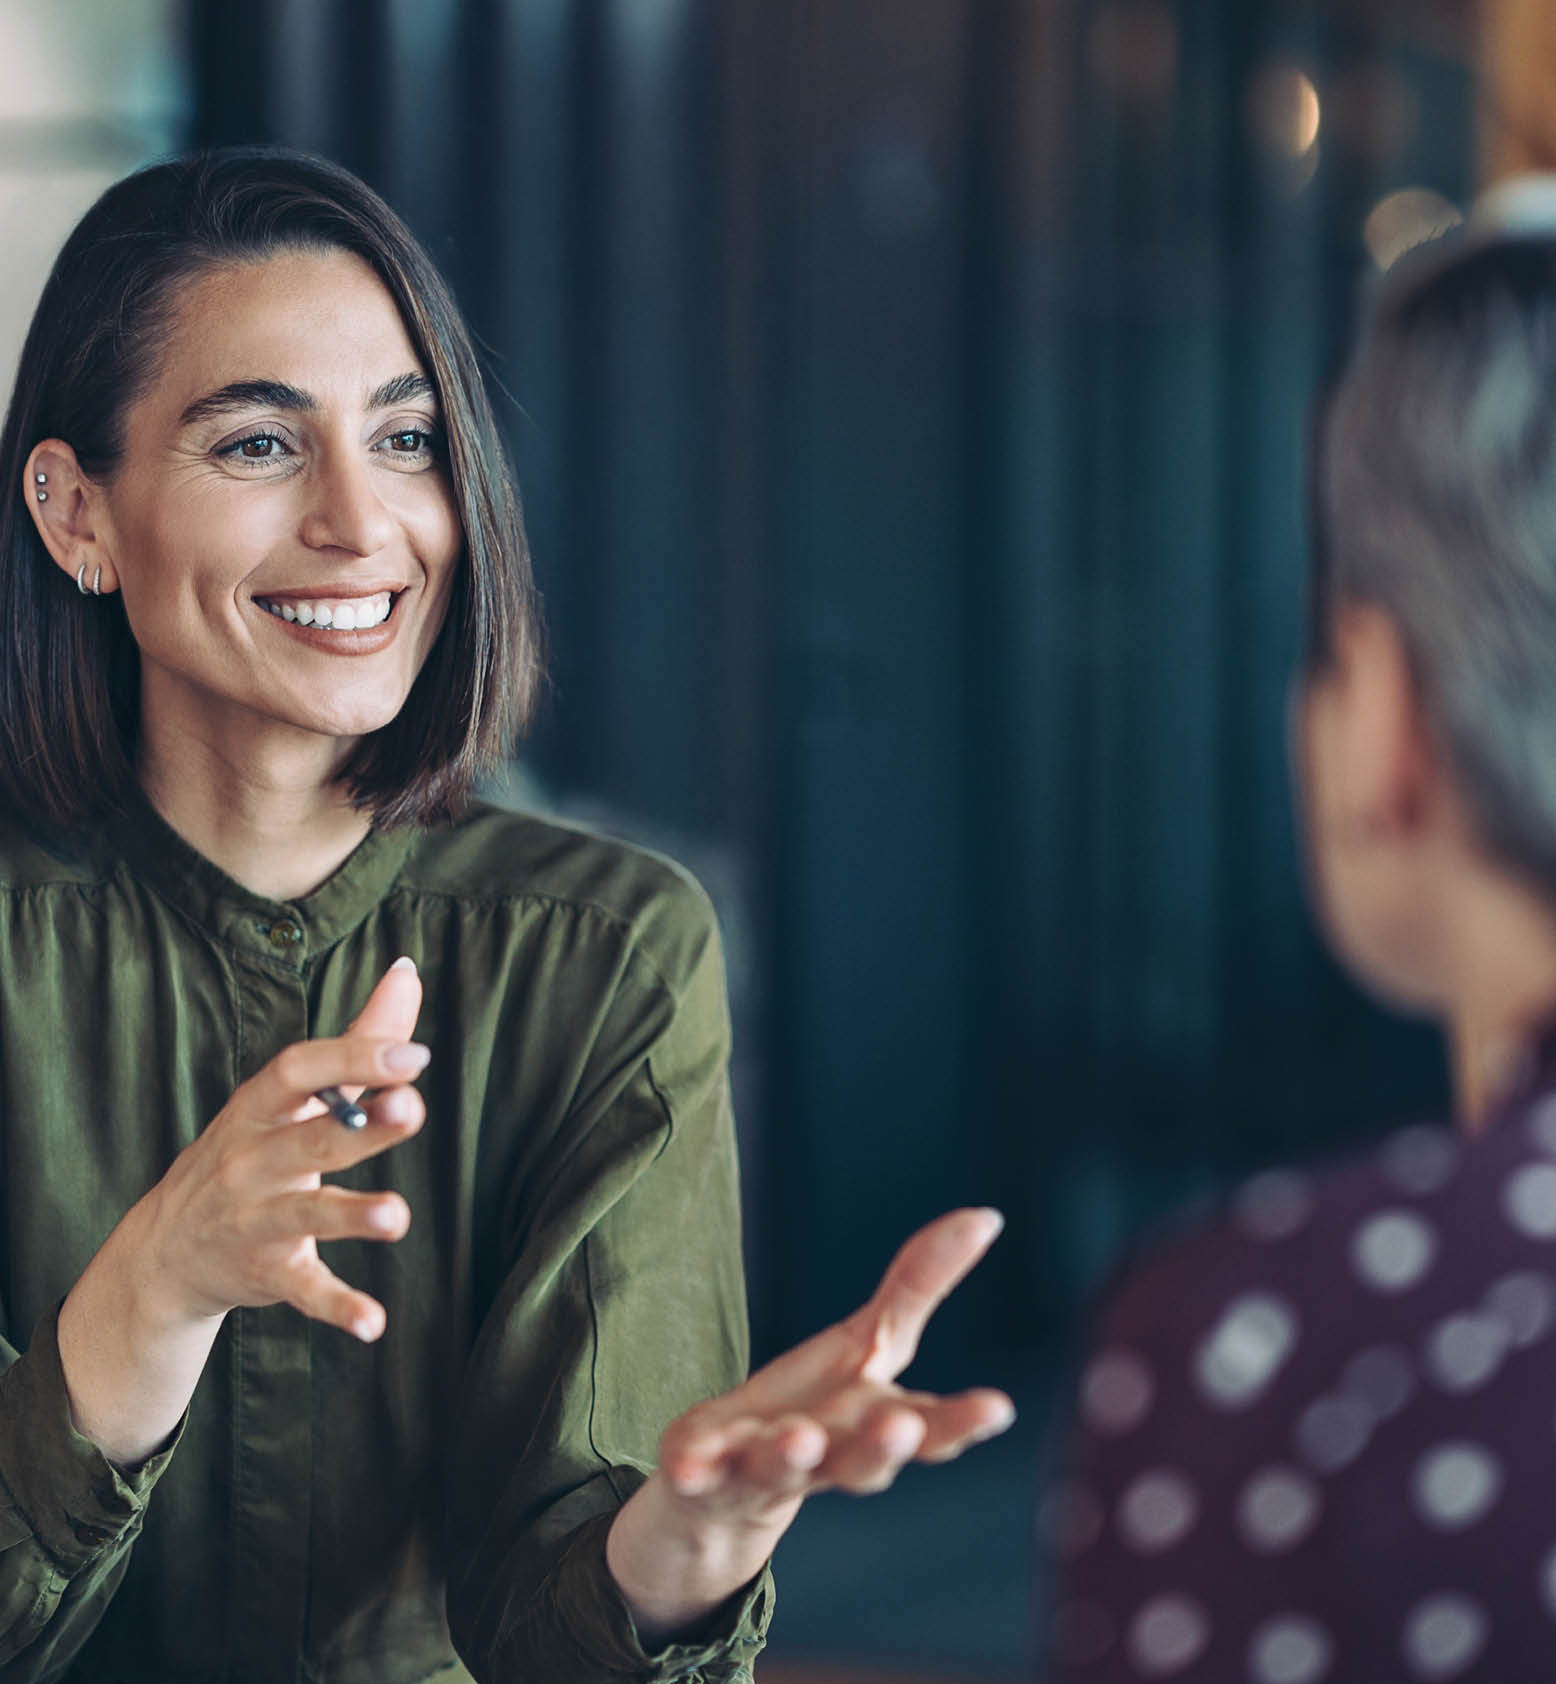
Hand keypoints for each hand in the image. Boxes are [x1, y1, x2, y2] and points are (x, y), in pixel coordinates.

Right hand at [138, 957, 427, 1341]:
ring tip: (398, 1217)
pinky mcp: (266, 1275)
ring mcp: (255, 1220)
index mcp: (261, 1108)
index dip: (353, 1059)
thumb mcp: (292, 1097)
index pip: (299, 1071)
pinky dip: (337, 1307)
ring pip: (306, 1215)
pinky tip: (374, 1323)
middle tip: (414, 1109)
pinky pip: (303, 1290)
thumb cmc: (250, 1153)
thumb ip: (358, 1039)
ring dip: (352, 1216)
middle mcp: (252, 1161)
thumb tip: (407, 969)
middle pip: (309, 1138)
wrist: (165, 1254)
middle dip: (361, 1126)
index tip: (414, 1056)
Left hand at [606, 1207, 1013, 1639]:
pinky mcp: (703, 1472)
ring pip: (783, 1468)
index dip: (962, 1422)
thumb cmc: (819, 1407)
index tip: (998, 1407)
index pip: (930, 1430)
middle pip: (863, 1461)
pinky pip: (697, 1474)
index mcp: (873, 1426)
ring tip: (798, 1437)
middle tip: (899, 1427)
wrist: (726, 1489)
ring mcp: (764, 1469)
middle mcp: (828, 1457)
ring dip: (792, 1454)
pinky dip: (694, 1471)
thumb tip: (988, 1215)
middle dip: (881, 1447)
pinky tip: (686, 1466)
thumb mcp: (870, 1342)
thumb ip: (921, 1285)